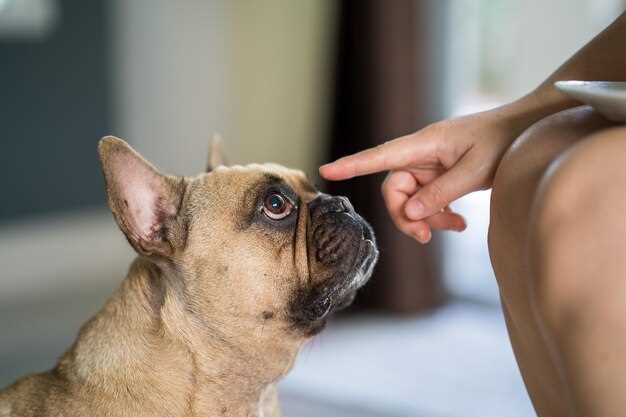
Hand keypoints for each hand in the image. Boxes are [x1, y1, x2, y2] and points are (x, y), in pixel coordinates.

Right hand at [320, 106, 525, 242]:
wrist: (527, 129)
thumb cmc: (504, 141)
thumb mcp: (476, 170)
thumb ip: (441, 193)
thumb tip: (409, 212)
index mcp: (424, 144)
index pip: (380, 156)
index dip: (352, 165)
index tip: (326, 170)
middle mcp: (421, 154)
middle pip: (394, 189)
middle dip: (405, 215)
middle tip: (424, 237)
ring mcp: (431, 164)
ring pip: (412, 198)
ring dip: (427, 218)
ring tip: (456, 228)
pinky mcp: (441, 174)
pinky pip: (428, 198)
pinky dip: (439, 214)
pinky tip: (459, 223)